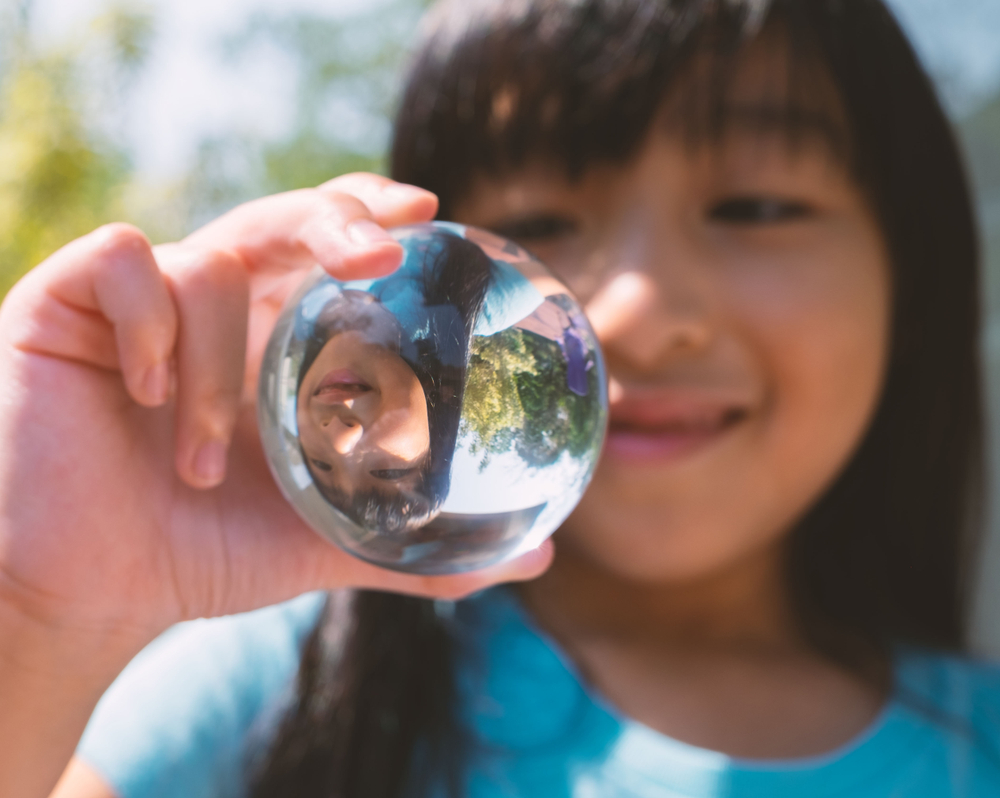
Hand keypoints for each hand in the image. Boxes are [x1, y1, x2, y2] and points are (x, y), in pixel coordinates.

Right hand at [0, 174, 552, 658]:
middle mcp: (218, 308)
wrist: (86, 590)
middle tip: (380, 251)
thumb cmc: (199, 551)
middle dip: (334, 218)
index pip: (330, 247)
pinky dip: (148, 324)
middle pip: (283, 217)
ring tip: (195, 464)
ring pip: (208, 264)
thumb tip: (540, 556)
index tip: (432, 214)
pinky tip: (141, 395)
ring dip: (214, 372)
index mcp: (274, 343)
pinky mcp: (66, 303)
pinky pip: (122, 263)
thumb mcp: (320, 542)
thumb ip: (419, 545)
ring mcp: (143, 301)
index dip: (376, 216)